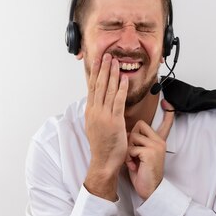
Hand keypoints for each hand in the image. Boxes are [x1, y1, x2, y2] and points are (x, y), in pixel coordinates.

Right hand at [83, 53, 128, 200]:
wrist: (103, 161)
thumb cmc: (102, 146)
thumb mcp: (96, 126)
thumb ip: (98, 113)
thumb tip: (99, 103)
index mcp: (90, 111)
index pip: (92, 87)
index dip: (95, 72)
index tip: (97, 61)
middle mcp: (95, 111)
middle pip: (99, 85)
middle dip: (103, 68)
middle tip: (107, 55)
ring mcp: (104, 116)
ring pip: (108, 90)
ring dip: (112, 74)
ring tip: (115, 62)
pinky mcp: (114, 121)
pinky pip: (118, 102)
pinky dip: (121, 89)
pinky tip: (124, 79)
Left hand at [125, 100, 174, 199]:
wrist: (150, 190)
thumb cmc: (143, 173)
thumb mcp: (141, 155)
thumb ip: (140, 142)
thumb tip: (132, 131)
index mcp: (159, 141)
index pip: (166, 124)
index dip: (167, 113)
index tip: (168, 102)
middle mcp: (160, 141)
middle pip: (139, 126)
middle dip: (131, 139)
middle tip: (134, 155)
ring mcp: (156, 145)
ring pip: (133, 136)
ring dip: (128, 150)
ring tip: (134, 162)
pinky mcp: (150, 151)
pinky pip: (132, 147)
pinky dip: (129, 158)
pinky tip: (135, 166)